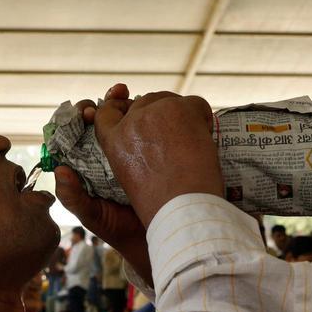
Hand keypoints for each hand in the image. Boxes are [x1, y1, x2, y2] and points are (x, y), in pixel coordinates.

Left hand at [55, 86, 152, 283]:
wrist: (157, 236)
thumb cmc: (118, 228)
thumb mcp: (92, 215)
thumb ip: (73, 198)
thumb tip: (59, 170)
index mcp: (86, 164)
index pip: (75, 133)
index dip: (76, 118)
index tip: (84, 113)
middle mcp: (106, 153)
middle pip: (100, 119)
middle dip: (100, 104)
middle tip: (103, 102)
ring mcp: (130, 148)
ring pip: (124, 117)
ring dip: (121, 101)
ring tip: (123, 93)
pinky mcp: (153, 147)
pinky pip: (148, 124)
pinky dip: (147, 110)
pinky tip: (148, 103)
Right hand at [92, 87, 222, 226]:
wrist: (183, 211)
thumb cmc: (158, 207)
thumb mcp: (126, 182)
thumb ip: (124, 157)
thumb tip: (118, 146)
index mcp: (114, 143)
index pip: (108, 112)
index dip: (119, 106)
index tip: (133, 111)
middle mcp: (131, 123)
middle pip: (145, 101)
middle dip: (158, 114)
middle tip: (174, 138)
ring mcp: (155, 113)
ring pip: (169, 100)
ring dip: (180, 116)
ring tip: (188, 144)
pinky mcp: (181, 109)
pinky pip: (195, 103)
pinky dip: (203, 118)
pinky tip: (203, 140)